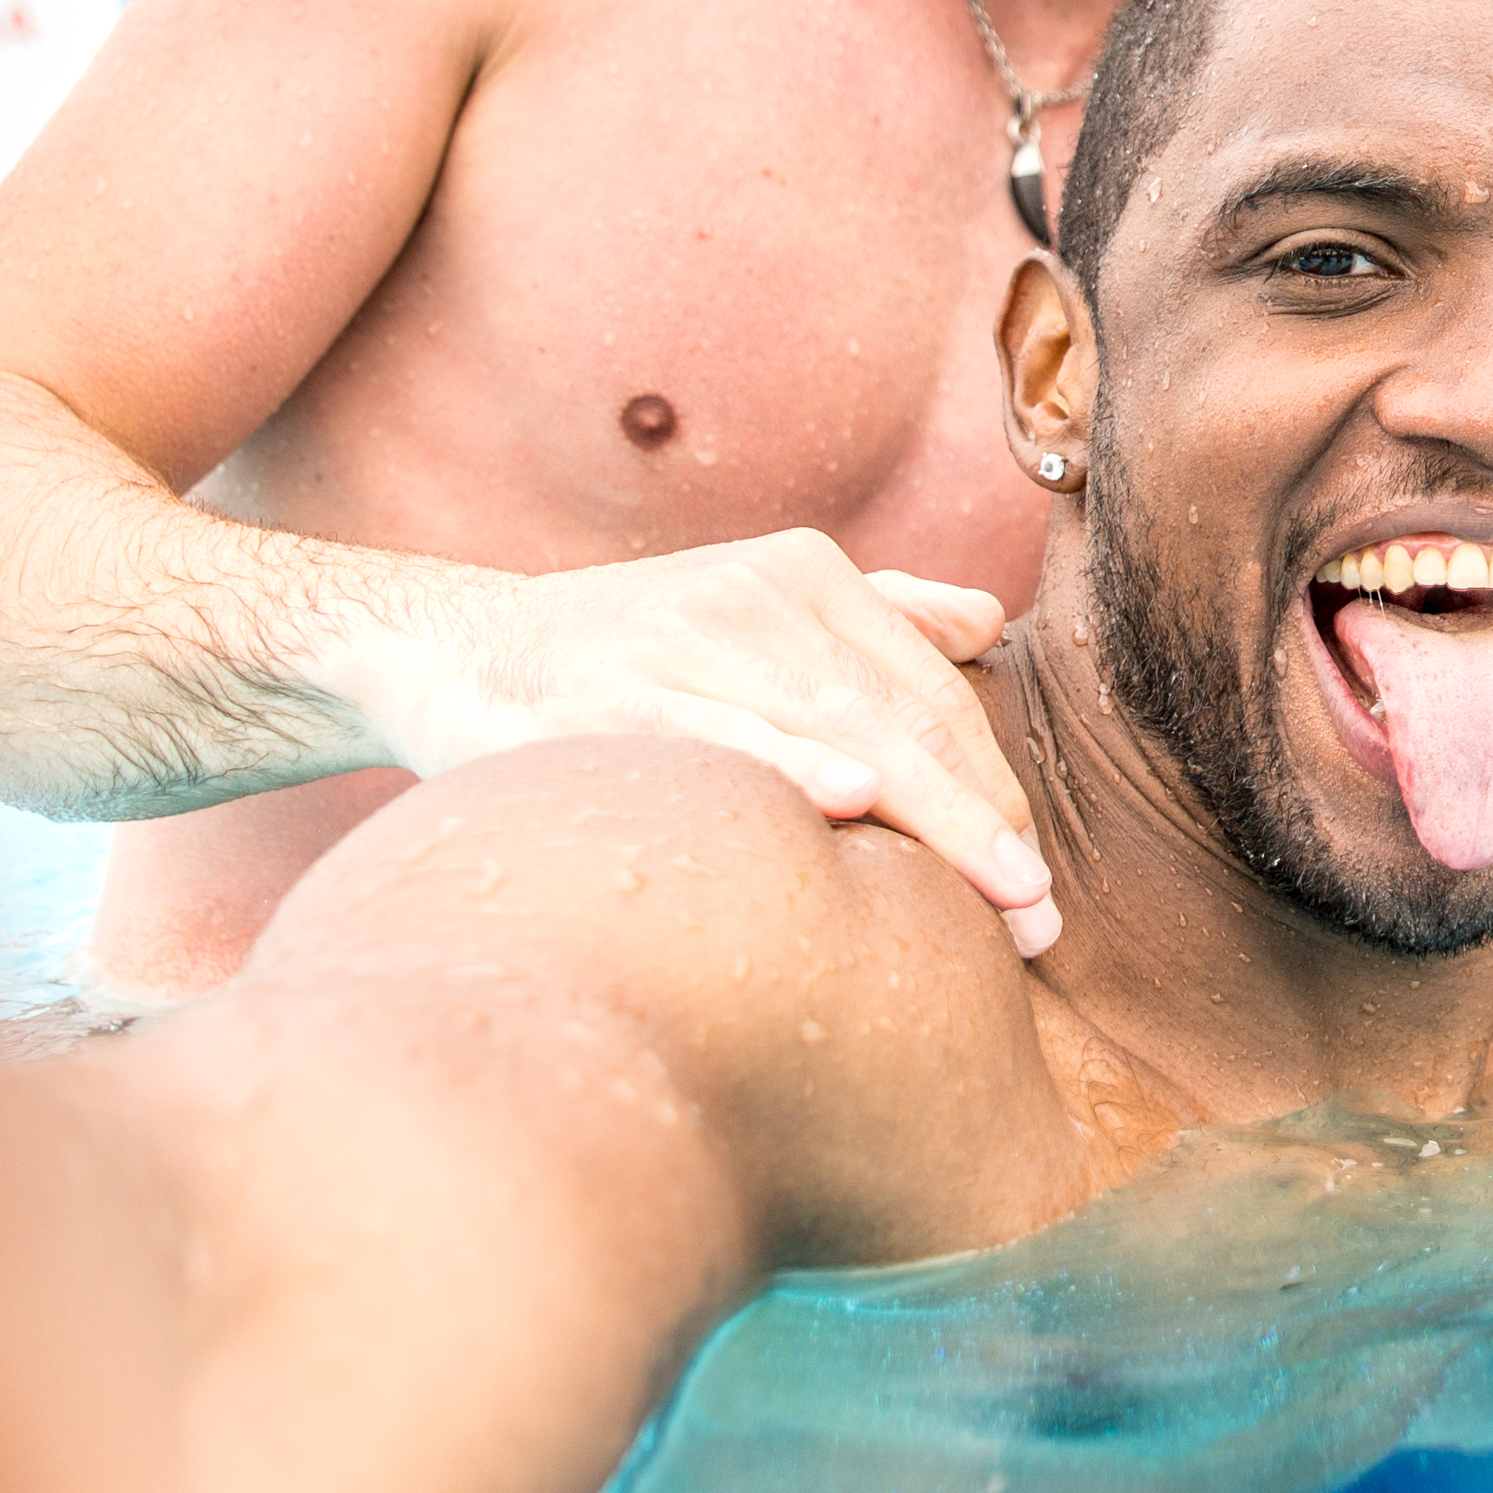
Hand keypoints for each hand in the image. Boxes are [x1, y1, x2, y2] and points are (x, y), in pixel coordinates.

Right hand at [325, 531, 1056, 953]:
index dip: (994, 788)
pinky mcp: (609, 692)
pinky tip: (852, 801)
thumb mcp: (750, 610)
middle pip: (901, 717)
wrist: (452, 654)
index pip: (929, 694)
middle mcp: (756, 594)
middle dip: (981, 823)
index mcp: (805, 574)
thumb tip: (985, 624)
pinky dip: (786, 762)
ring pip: (835, 728)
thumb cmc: (625, 658)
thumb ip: (873, 614)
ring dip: (927, 820)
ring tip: (996, 901)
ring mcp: (682, 640)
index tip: (1037, 881)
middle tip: (1040, 918)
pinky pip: (719, 734)